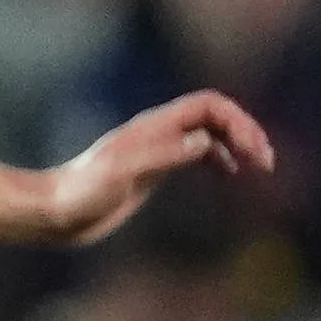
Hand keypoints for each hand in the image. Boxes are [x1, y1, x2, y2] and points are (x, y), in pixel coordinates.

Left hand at [37, 91, 272, 245]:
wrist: (54, 214)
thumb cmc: (82, 195)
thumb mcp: (123, 174)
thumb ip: (164, 155)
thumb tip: (206, 141)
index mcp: (155, 128)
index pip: (208, 106)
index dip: (238, 121)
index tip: (254, 152)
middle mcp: (158, 133)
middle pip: (214, 116)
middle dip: (245, 132)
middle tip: (266, 163)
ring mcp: (156, 151)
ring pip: (208, 134)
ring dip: (237, 144)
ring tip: (260, 167)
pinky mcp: (151, 171)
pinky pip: (194, 154)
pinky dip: (219, 158)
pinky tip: (230, 174)